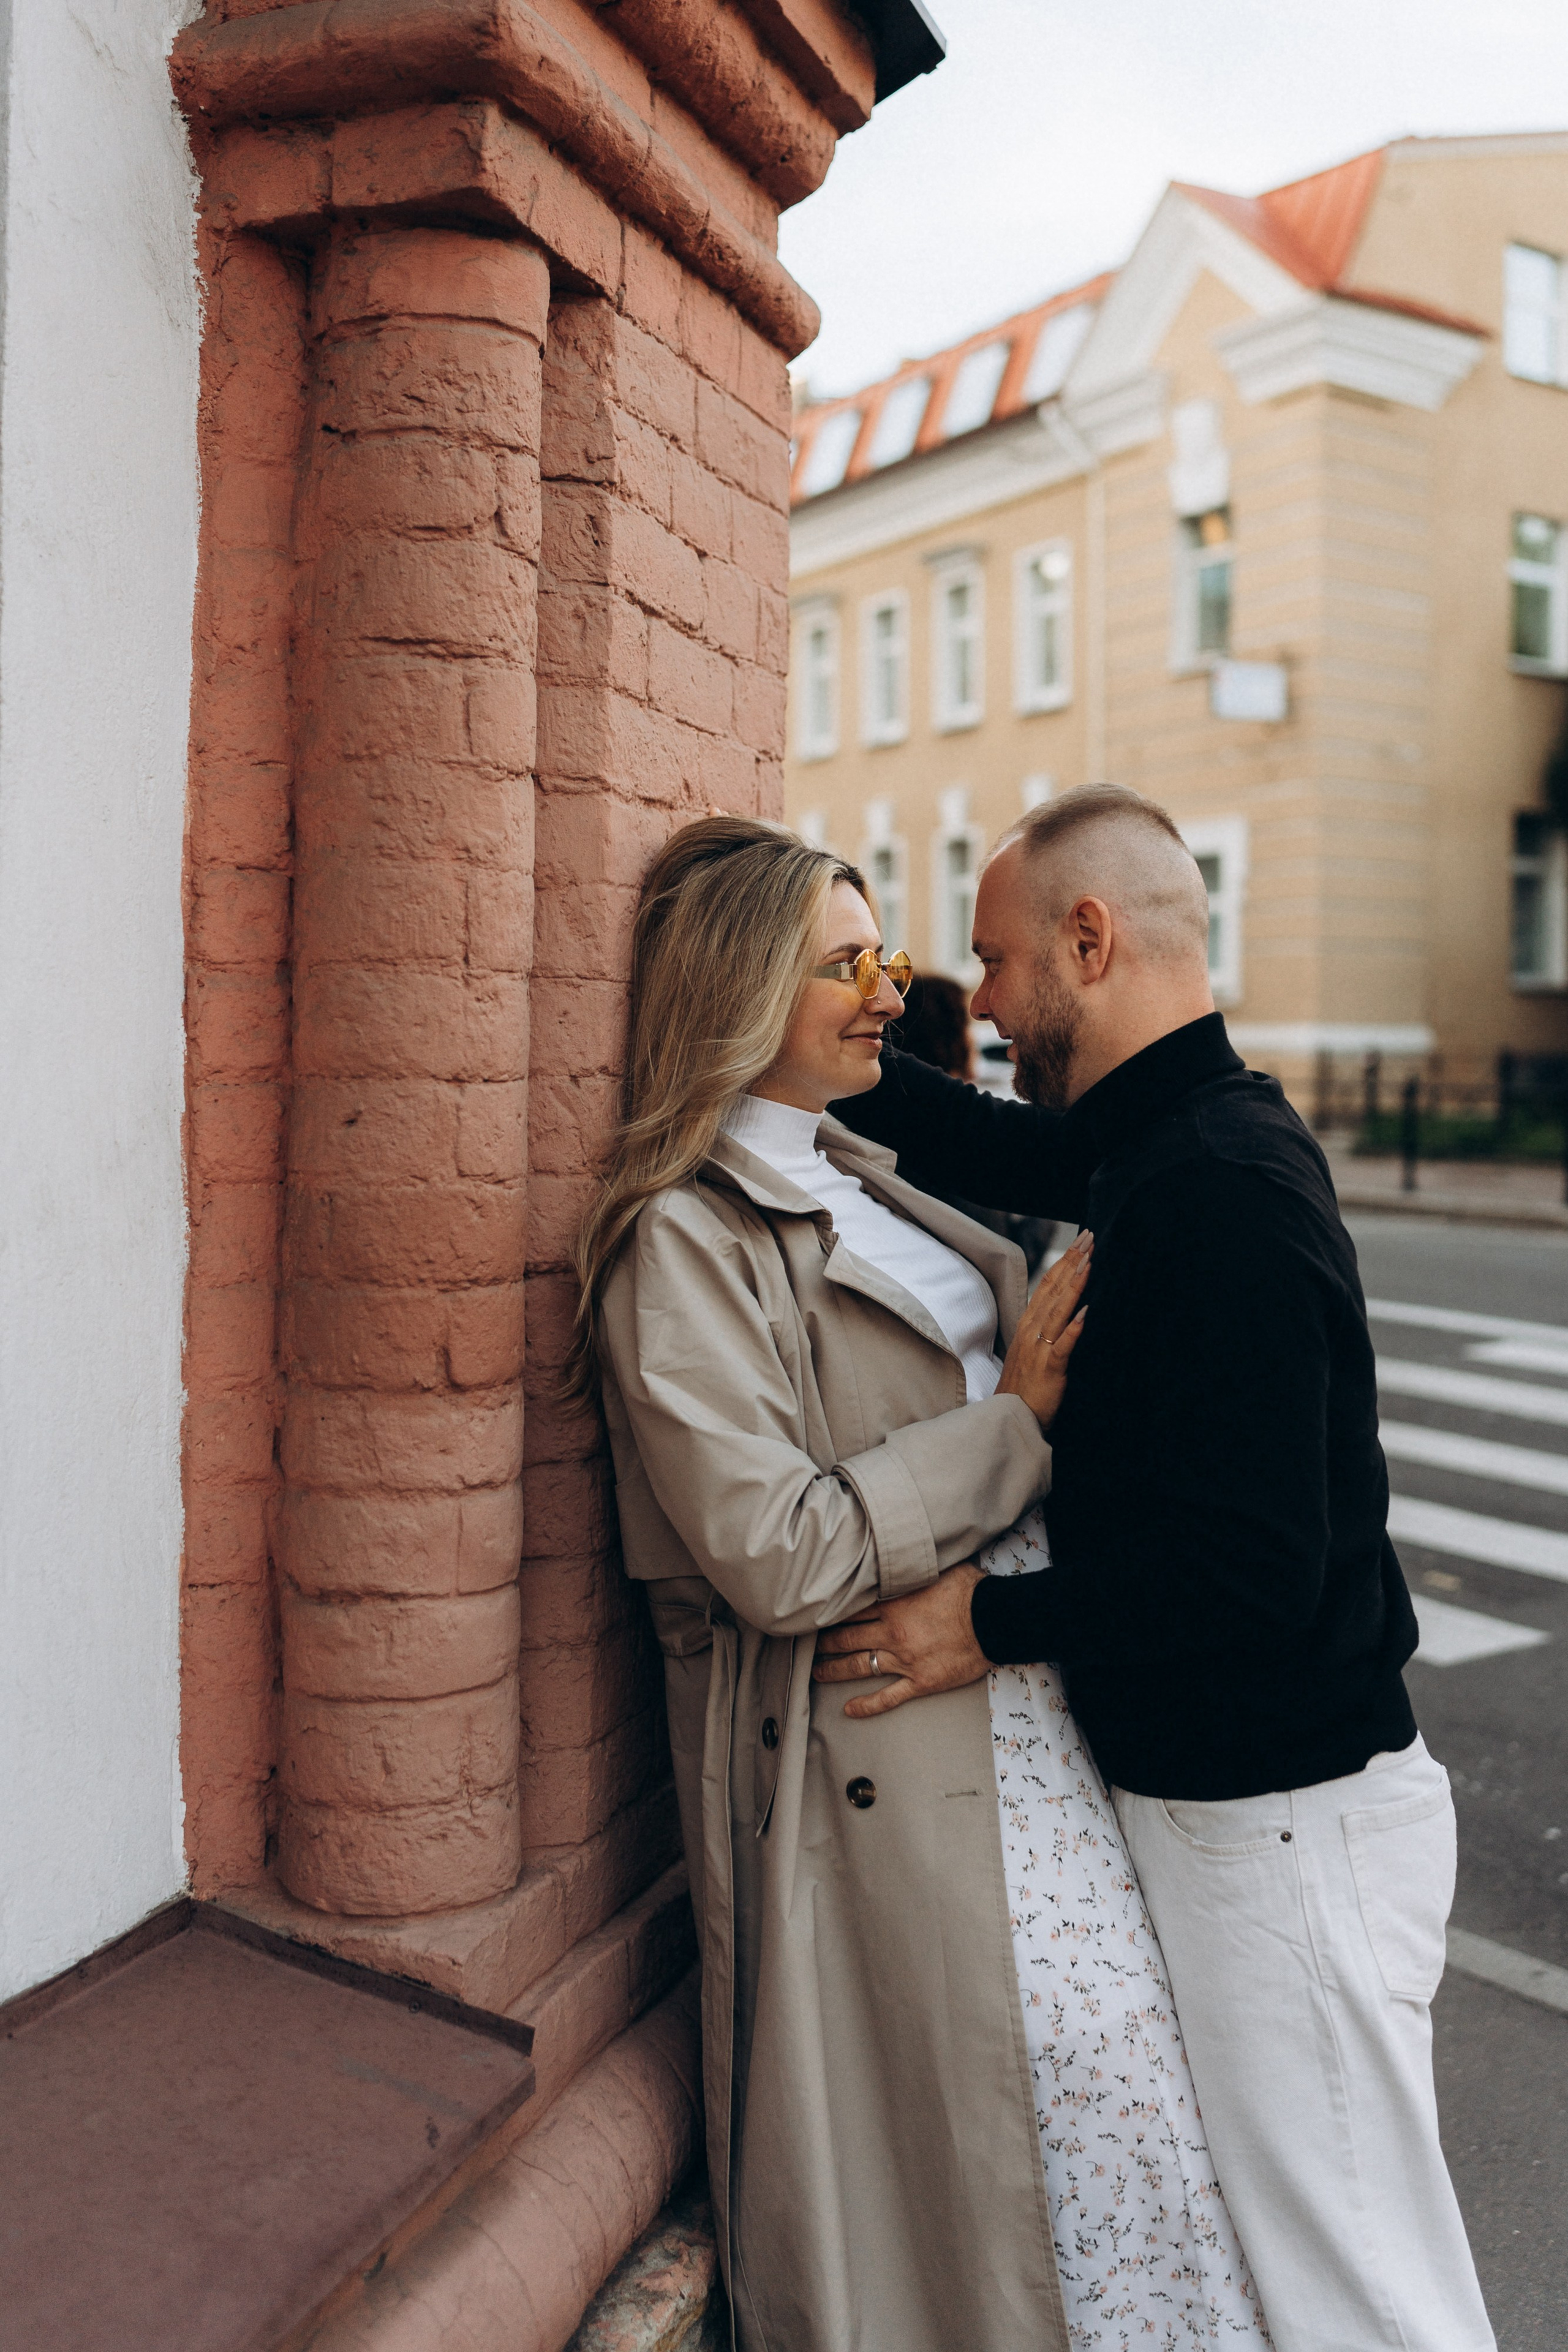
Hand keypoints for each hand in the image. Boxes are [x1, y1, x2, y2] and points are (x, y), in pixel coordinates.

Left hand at [812, 1564, 988, 1718]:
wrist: (995, 1621)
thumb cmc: (970, 1591)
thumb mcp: (937, 1569)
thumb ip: (912, 1569)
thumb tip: (903, 1553)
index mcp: (893, 1604)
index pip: (851, 1609)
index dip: (832, 1612)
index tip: (816, 1612)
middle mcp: (892, 1633)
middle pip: (847, 1638)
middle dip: (825, 1642)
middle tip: (809, 1644)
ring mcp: (904, 1660)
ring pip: (859, 1667)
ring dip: (834, 1669)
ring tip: (817, 1671)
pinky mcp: (919, 1682)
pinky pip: (887, 1697)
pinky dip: (867, 1706)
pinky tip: (849, 1710)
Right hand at [995, 1231, 1090, 1430]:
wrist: (1008, 1420)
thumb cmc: (1023, 1390)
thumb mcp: (1032, 1353)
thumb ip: (1045, 1331)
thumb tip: (1065, 1313)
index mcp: (1027, 1327)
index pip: (1046, 1286)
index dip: (1062, 1262)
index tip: (1080, 1243)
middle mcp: (1031, 1332)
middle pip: (1052, 1290)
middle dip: (1070, 1262)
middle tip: (1089, 1238)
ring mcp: (1038, 1349)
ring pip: (1057, 1310)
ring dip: (1074, 1285)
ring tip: (1089, 1262)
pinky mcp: (1049, 1369)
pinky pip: (1062, 1345)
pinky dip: (1074, 1327)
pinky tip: (1086, 1311)